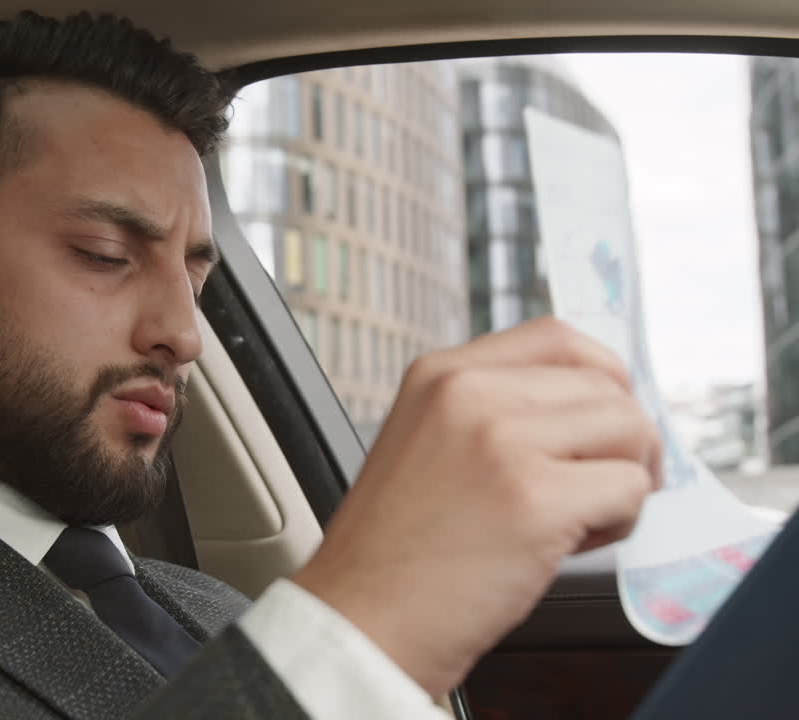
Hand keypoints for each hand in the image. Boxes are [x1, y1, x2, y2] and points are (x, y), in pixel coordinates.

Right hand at [292, 316, 661, 697]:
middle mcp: (468, 393)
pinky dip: (619, 523)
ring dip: (624, 480)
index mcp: (440, 375)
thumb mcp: (427, 444)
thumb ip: (496, 411)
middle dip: (619, 441)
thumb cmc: (397, 553)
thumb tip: (596, 407)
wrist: (363, 621)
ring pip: (630, 430)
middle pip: (605, 385)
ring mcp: (500, 441)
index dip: (601, 377)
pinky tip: (569, 545)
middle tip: (590, 487)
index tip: (603, 419)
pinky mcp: (535, 498)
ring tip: (577, 518)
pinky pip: (630, 489)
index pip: (558, 337)